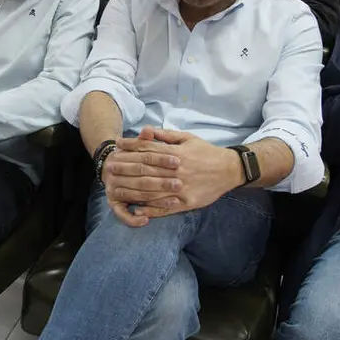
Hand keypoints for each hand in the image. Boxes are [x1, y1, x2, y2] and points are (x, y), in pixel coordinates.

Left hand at [104, 126, 241, 225]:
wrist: (229, 169)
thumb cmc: (206, 152)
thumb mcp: (188, 138)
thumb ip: (167, 136)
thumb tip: (147, 130)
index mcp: (176, 154)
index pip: (149, 150)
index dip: (131, 148)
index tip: (117, 147)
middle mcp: (177, 171)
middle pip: (146, 170)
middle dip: (126, 169)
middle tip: (110, 169)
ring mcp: (181, 188)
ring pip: (153, 190)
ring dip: (133, 191)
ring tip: (117, 191)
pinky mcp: (187, 202)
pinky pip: (166, 207)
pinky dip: (151, 209)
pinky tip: (137, 210)